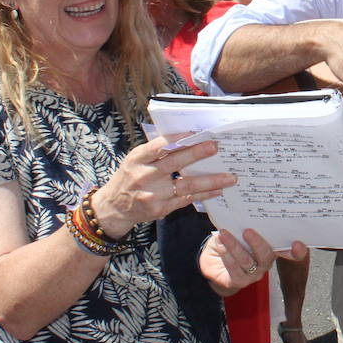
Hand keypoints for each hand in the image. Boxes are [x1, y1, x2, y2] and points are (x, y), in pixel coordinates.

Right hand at [92, 136, 237, 238]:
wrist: (113, 208)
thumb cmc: (129, 177)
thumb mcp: (135, 160)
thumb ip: (156, 151)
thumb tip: (185, 137)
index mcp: (137, 159)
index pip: (158, 146)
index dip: (177, 139)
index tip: (195, 133)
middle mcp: (144, 176)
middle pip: (174, 163)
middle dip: (196, 154)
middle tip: (215, 147)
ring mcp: (153, 194)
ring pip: (186, 185)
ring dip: (210, 181)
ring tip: (230, 177)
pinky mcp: (160, 209)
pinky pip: (187, 200)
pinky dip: (204, 194)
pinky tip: (218, 190)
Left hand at [199, 228, 307, 295]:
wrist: (214, 261)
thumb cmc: (233, 240)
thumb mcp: (242, 229)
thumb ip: (249, 223)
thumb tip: (247, 207)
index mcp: (272, 249)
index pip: (290, 252)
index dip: (297, 251)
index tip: (297, 243)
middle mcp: (266, 263)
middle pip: (267, 255)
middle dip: (257, 243)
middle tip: (247, 231)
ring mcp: (254, 274)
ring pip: (247, 261)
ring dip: (234, 246)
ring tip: (224, 234)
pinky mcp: (239, 281)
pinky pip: (234, 270)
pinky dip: (226, 255)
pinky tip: (220, 245)